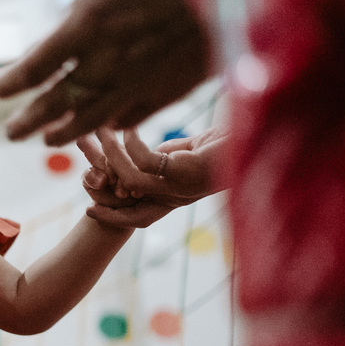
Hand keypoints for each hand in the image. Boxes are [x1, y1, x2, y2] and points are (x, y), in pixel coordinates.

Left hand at [0, 0, 210, 144]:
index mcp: (90, 22)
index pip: (35, 66)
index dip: (10, 82)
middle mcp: (109, 61)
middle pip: (57, 101)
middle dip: (30, 118)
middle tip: (11, 132)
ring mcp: (142, 80)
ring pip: (92, 117)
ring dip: (65, 131)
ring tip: (46, 141)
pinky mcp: (175, 89)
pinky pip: (134, 116)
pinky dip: (113, 125)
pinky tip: (105, 128)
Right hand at [77, 126, 225, 227]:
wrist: (260, 132)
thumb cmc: (225, 140)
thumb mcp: (185, 152)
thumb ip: (160, 159)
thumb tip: (137, 156)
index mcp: (178, 197)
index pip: (139, 218)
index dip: (113, 216)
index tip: (90, 205)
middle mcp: (179, 198)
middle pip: (132, 212)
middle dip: (104, 198)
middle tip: (84, 175)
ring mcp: (184, 187)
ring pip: (131, 181)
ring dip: (111, 157)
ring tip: (103, 133)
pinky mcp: (188, 170)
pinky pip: (146, 161)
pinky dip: (131, 144)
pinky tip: (130, 127)